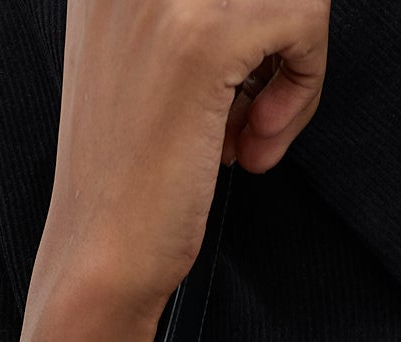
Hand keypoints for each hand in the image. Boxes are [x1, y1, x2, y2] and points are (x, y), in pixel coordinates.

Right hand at [44, 0, 328, 318]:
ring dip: (293, 61)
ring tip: (253, 126)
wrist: (97, 259)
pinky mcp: (204, 39)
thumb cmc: (126, 176)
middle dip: (276, 32)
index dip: (250, 18)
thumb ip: (195, 12)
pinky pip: (304, 19)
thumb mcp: (147, 57)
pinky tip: (257, 138)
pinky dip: (303, 84)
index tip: (241, 73)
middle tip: (251, 101)